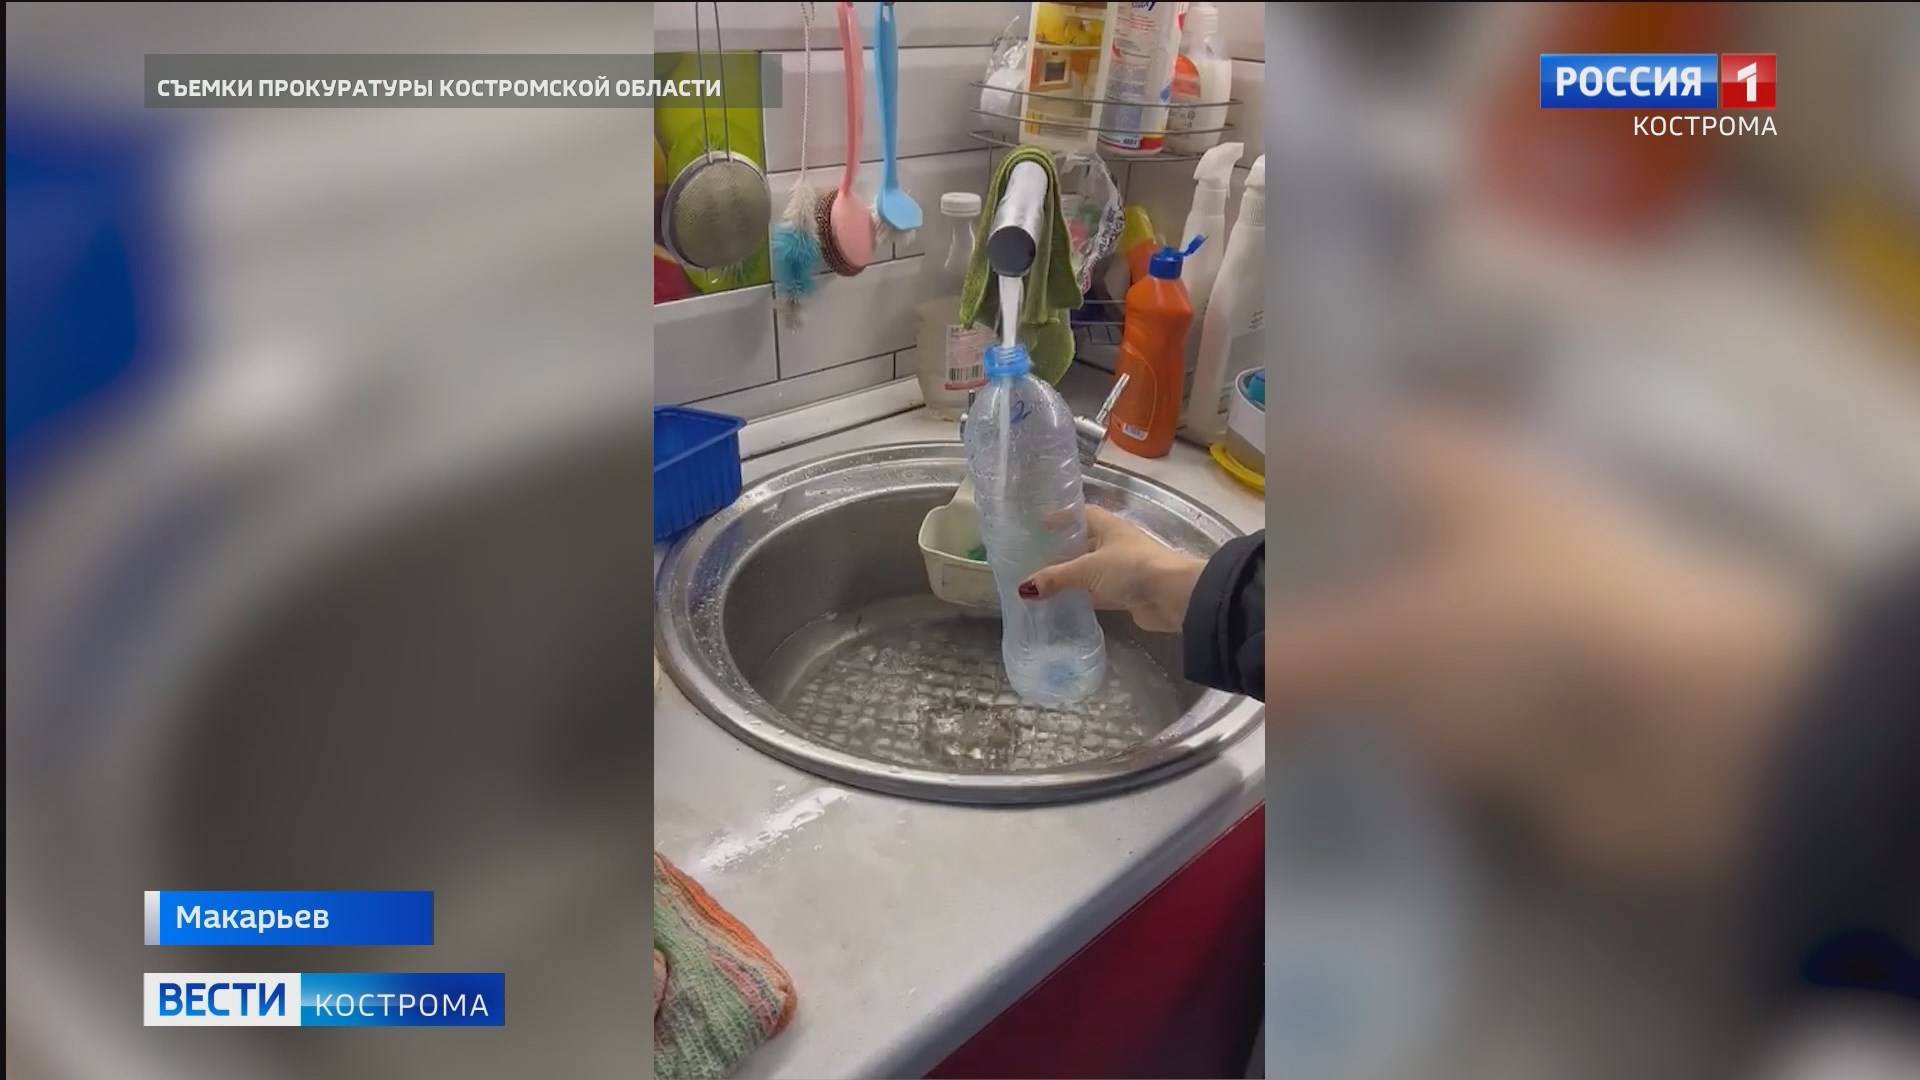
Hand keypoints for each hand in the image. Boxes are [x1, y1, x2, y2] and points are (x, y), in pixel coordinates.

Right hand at [1019, 505, 1206, 632]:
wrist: (1173, 596)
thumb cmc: (1131, 568)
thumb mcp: (1088, 569)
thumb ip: (1056, 577)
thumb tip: (1023, 588)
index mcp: (1107, 526)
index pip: (1079, 515)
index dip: (1060, 518)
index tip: (1036, 525)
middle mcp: (1112, 544)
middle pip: (1080, 545)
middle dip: (1058, 552)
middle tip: (1028, 559)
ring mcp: (1119, 570)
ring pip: (1086, 572)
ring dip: (1067, 578)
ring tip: (1036, 585)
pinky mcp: (1123, 593)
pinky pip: (1094, 593)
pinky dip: (1079, 599)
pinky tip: (1058, 605)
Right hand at [1266, 415, 1831, 888]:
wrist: (1698, 737)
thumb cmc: (1542, 635)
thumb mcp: (1398, 636)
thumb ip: (1302, 658)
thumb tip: (1232, 673)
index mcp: (1468, 482)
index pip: (1376, 445)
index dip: (1318, 454)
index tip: (1258, 473)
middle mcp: (1491, 546)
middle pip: (1389, 546)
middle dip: (1318, 573)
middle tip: (1227, 602)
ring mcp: (1515, 637)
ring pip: (1410, 640)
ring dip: (1350, 664)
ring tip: (1256, 685)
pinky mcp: (1531, 720)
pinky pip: (1435, 722)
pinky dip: (1387, 735)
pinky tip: (1324, 754)